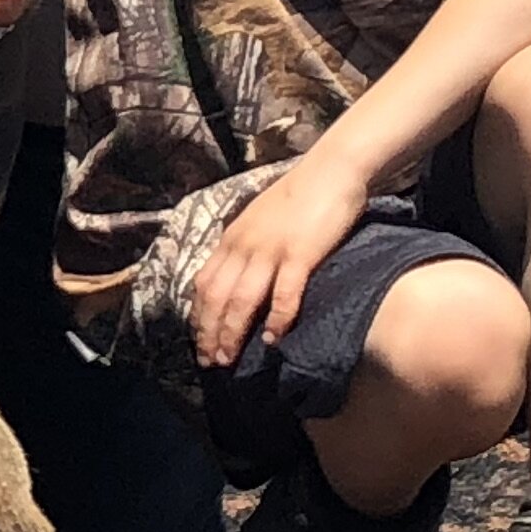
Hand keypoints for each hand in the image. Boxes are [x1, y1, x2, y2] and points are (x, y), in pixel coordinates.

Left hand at [188, 155, 372, 370]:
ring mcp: (271, 250)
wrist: (331, 170)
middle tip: (211, 361)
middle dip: (210, 332)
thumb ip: (244, 246)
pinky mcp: (300, 254)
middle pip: (216, 297)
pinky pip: (283, 293)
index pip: (203, 284)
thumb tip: (236, 277)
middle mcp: (244, 246)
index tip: (199, 342)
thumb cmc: (299, 196)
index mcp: (232, 239)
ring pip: (241, 299)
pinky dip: (276, 319)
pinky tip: (273, 340)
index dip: (199, 317)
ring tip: (230, 359)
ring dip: (232, 332)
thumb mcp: (258, 221)